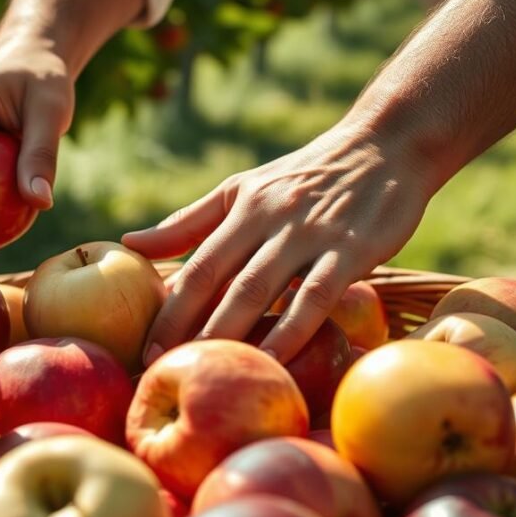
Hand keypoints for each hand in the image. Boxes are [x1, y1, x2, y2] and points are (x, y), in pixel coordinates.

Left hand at [123, 123, 440, 364]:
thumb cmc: (306, 175)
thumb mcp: (243, 189)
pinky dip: (292, 330)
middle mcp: (270, 219)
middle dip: (188, 330)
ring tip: (207, 372)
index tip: (143, 349)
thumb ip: (189, 221)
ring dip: (231, 333)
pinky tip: (274, 360)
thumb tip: (129, 244)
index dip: (168, 310)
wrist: (386, 144)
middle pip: (220, 282)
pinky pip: (316, 296)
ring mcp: (311, 234)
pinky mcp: (353, 249)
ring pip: (261, 289)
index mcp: (241, 208)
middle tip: (162, 371)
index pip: (196, 266)